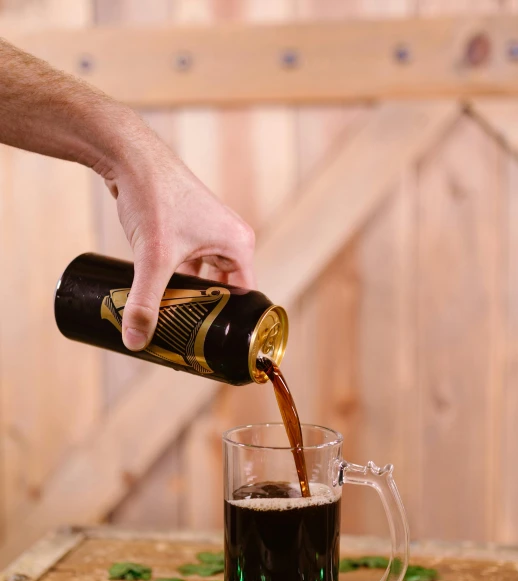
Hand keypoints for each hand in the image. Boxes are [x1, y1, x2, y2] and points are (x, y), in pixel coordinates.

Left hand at [100, 129, 255, 350]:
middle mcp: (230, 239)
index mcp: (239, 245)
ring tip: (173, 321)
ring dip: (187, 297)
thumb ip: (145, 302)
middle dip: (205, 313)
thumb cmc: (154, 196)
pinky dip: (175, 281)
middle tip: (188, 338)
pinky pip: (188, 266)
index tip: (212, 346)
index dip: (230, 324)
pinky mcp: (187, 229)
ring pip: (202, 279)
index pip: (244, 298)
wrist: (129, 155)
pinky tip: (160, 296)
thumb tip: (135, 341)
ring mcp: (208, 233)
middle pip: (223, 291)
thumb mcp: (153, 257)